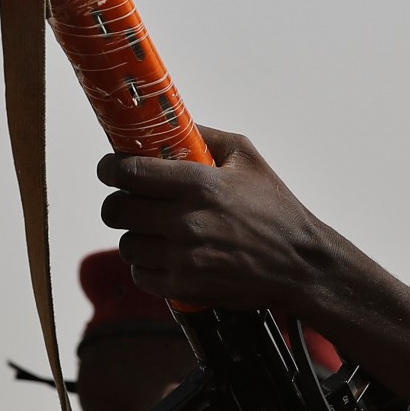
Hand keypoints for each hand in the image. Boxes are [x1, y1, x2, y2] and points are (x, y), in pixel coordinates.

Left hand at [97, 126, 340, 314]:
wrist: (300, 265)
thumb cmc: (276, 208)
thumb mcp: (248, 158)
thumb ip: (206, 136)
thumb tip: (170, 123)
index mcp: (200, 184)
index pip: (130, 172)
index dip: (110, 168)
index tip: (109, 168)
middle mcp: (188, 221)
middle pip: (117, 210)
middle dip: (116, 202)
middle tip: (128, 200)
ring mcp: (184, 258)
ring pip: (126, 244)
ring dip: (134, 235)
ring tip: (152, 230)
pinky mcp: (186, 287)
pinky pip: (141, 274)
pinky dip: (146, 266)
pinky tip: (163, 256)